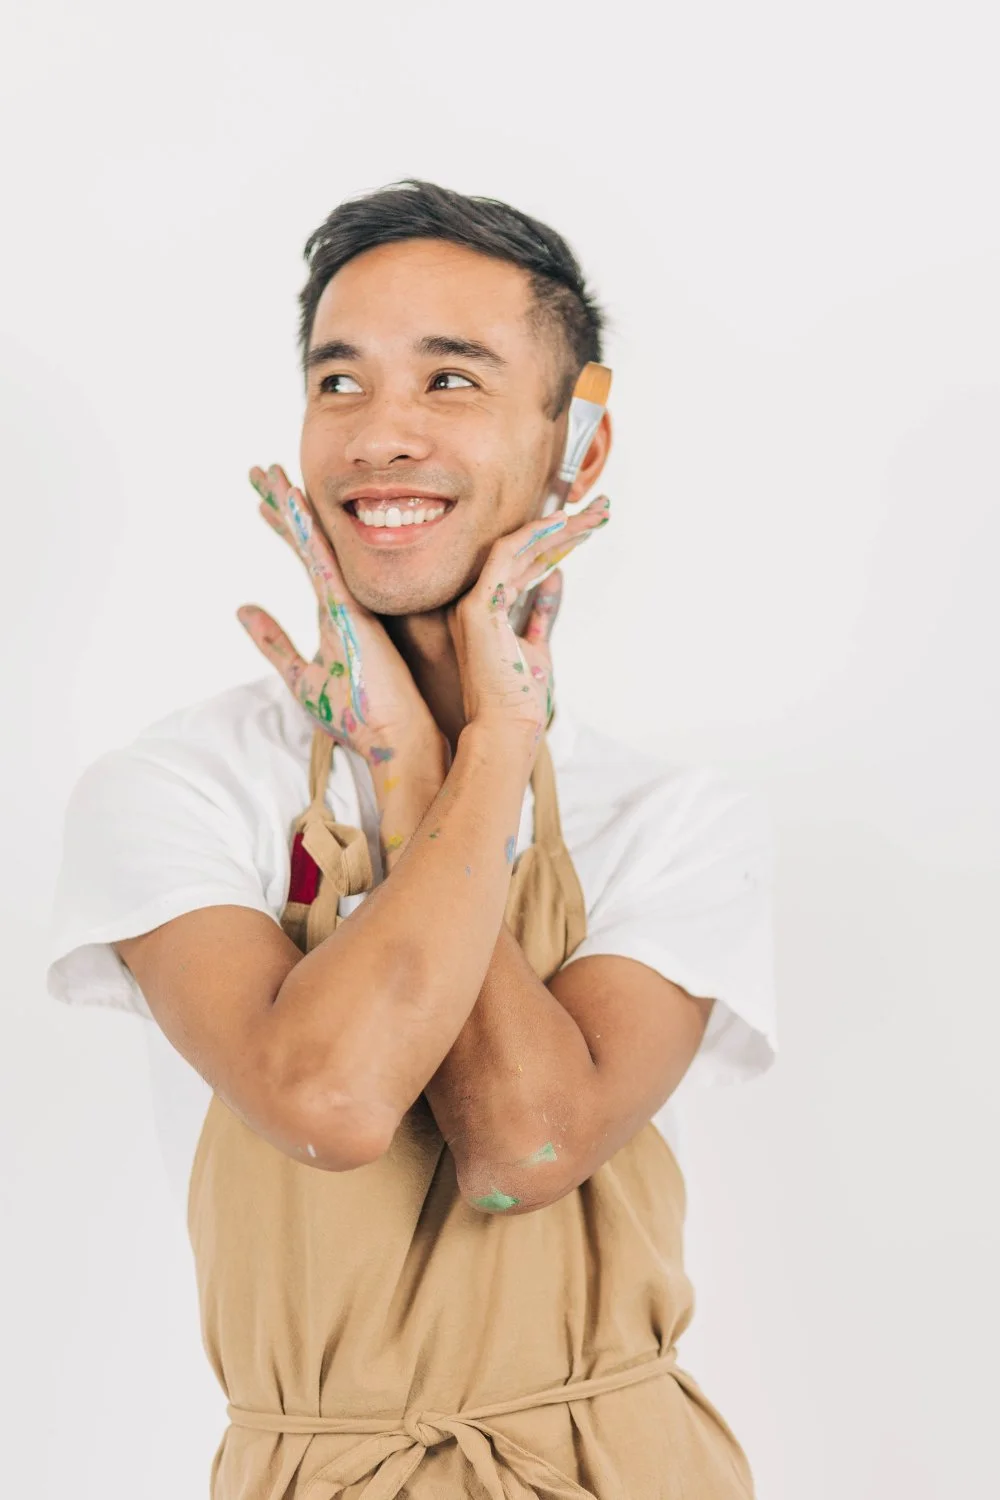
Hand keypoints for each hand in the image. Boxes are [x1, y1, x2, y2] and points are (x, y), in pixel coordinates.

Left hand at [237, 463, 441, 766]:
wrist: (396, 738)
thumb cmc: (358, 715)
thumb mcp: (301, 674)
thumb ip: (273, 641)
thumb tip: (242, 609)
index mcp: (334, 609)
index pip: (305, 556)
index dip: (283, 527)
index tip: (261, 500)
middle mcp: (343, 596)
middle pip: (307, 539)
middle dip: (282, 504)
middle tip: (257, 471)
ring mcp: (348, 599)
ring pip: (314, 540)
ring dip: (288, 505)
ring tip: (266, 472)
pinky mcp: (350, 609)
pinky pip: (322, 560)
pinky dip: (304, 530)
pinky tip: (288, 504)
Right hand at [447, 495, 609, 754]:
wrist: (505, 727)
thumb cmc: (519, 698)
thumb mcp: (539, 647)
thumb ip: (543, 612)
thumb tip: (556, 578)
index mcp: (489, 610)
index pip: (526, 564)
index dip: (558, 542)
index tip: (589, 526)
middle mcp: (477, 600)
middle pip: (526, 551)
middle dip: (566, 527)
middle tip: (602, 509)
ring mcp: (473, 600)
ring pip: (519, 546)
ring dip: (560, 527)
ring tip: (597, 513)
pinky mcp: (477, 605)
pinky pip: (506, 554)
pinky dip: (533, 535)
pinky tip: (563, 523)